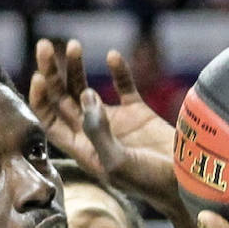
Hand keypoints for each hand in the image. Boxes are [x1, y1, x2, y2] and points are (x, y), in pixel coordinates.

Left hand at [29, 38, 178, 211]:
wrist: (189, 183)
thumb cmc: (151, 182)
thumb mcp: (117, 163)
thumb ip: (97, 131)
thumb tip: (86, 94)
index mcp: (83, 148)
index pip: (50, 120)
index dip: (40, 99)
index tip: (39, 75)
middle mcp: (93, 133)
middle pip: (63, 99)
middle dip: (53, 73)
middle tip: (46, 46)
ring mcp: (115, 121)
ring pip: (86, 89)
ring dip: (76, 67)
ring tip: (73, 44)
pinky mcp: (139, 113)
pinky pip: (123, 86)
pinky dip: (118, 70)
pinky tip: (112, 55)